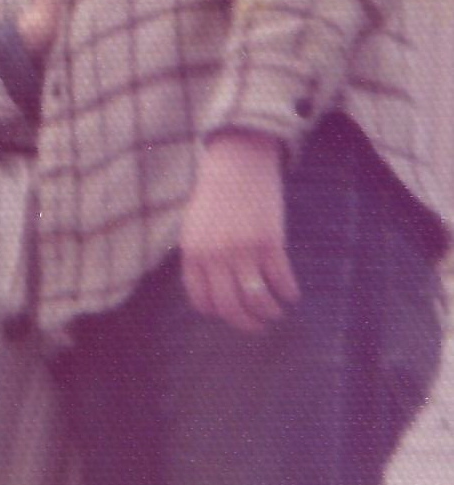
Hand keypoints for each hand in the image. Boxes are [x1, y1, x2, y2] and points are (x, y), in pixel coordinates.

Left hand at [180, 130, 299, 332]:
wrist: (237, 159)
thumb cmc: (216, 193)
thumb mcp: (196, 224)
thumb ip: (200, 256)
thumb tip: (214, 294)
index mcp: (192, 251)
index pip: (202, 301)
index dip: (219, 313)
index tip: (233, 312)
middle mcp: (214, 254)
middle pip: (231, 309)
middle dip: (247, 324)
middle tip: (259, 325)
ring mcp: (242, 249)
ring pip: (258, 301)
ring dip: (270, 313)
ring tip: (276, 311)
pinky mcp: (269, 242)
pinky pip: (281, 282)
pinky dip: (289, 293)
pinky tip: (291, 293)